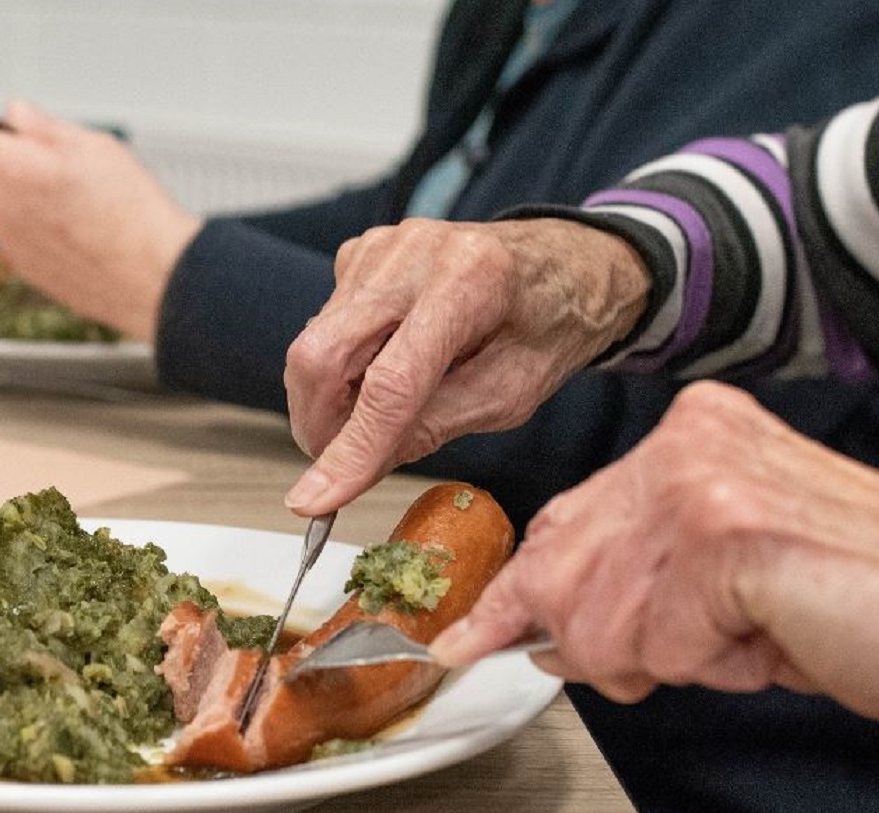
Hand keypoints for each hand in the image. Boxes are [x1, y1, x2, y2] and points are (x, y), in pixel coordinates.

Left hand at [0, 102, 203, 341]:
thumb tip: (18, 114)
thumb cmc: (130, 211)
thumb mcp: (95, 147)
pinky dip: (48, 236)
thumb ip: (45, 127)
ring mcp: (14, 245)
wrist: (153, 275)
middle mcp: (3, 209)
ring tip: (85, 211)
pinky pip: (29, 242)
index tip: (9, 136)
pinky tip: (86, 237)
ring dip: (38, 206)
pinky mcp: (29, 272)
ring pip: (15, 211)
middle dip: (25, 171)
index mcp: (14, 169)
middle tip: (72, 175)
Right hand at [283, 217, 649, 514]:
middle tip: (339, 465)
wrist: (564, 261)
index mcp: (472, 282)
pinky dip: (341, 367)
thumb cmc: (548, 326)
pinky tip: (383, 369)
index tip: (317, 500)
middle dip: (317, 424)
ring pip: (314, 343)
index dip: (350, 449)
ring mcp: (382, 247)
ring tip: (382, 410)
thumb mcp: (508, 395)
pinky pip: (324, 325)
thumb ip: (432, 428)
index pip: (391, 382)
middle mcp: (416, 252)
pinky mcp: (361, 251)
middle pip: (321, 352)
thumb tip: (353, 472)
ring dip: (332, 398)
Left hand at [428, 381, 878, 720]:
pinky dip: (712, 668)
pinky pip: (660, 646)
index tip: (466, 637)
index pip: (562, 520)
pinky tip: (768, 641)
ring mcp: (700, 481)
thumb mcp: (724, 572)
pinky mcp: (723, 534)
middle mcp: (686, 441)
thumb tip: (546, 635)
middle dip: (591, 642)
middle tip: (661, 658)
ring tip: (748, 638)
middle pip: (561, 571)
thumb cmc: (854, 599)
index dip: (515, 593)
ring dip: (667, 662)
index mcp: (689, 434)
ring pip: (601, 621)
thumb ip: (637, 577)